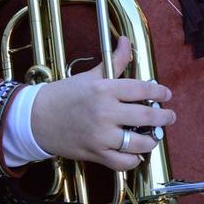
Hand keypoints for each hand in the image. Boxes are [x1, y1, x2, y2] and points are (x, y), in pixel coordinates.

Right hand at [27, 37, 174, 171]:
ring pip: (138, 142)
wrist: (34, 118)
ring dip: (151, 140)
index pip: (142, 89)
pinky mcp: (95, 153)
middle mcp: (104, 112)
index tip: (166, 94)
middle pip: (146, 116)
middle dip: (164, 117)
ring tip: (153, 136)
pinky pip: (123, 162)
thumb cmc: (63, 95)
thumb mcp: (89, 75)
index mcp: (104, 90)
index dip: (159, 92)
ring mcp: (100, 135)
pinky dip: (133, 160)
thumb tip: (125, 41)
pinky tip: (135, 153)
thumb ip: (114, 61)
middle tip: (169, 116)